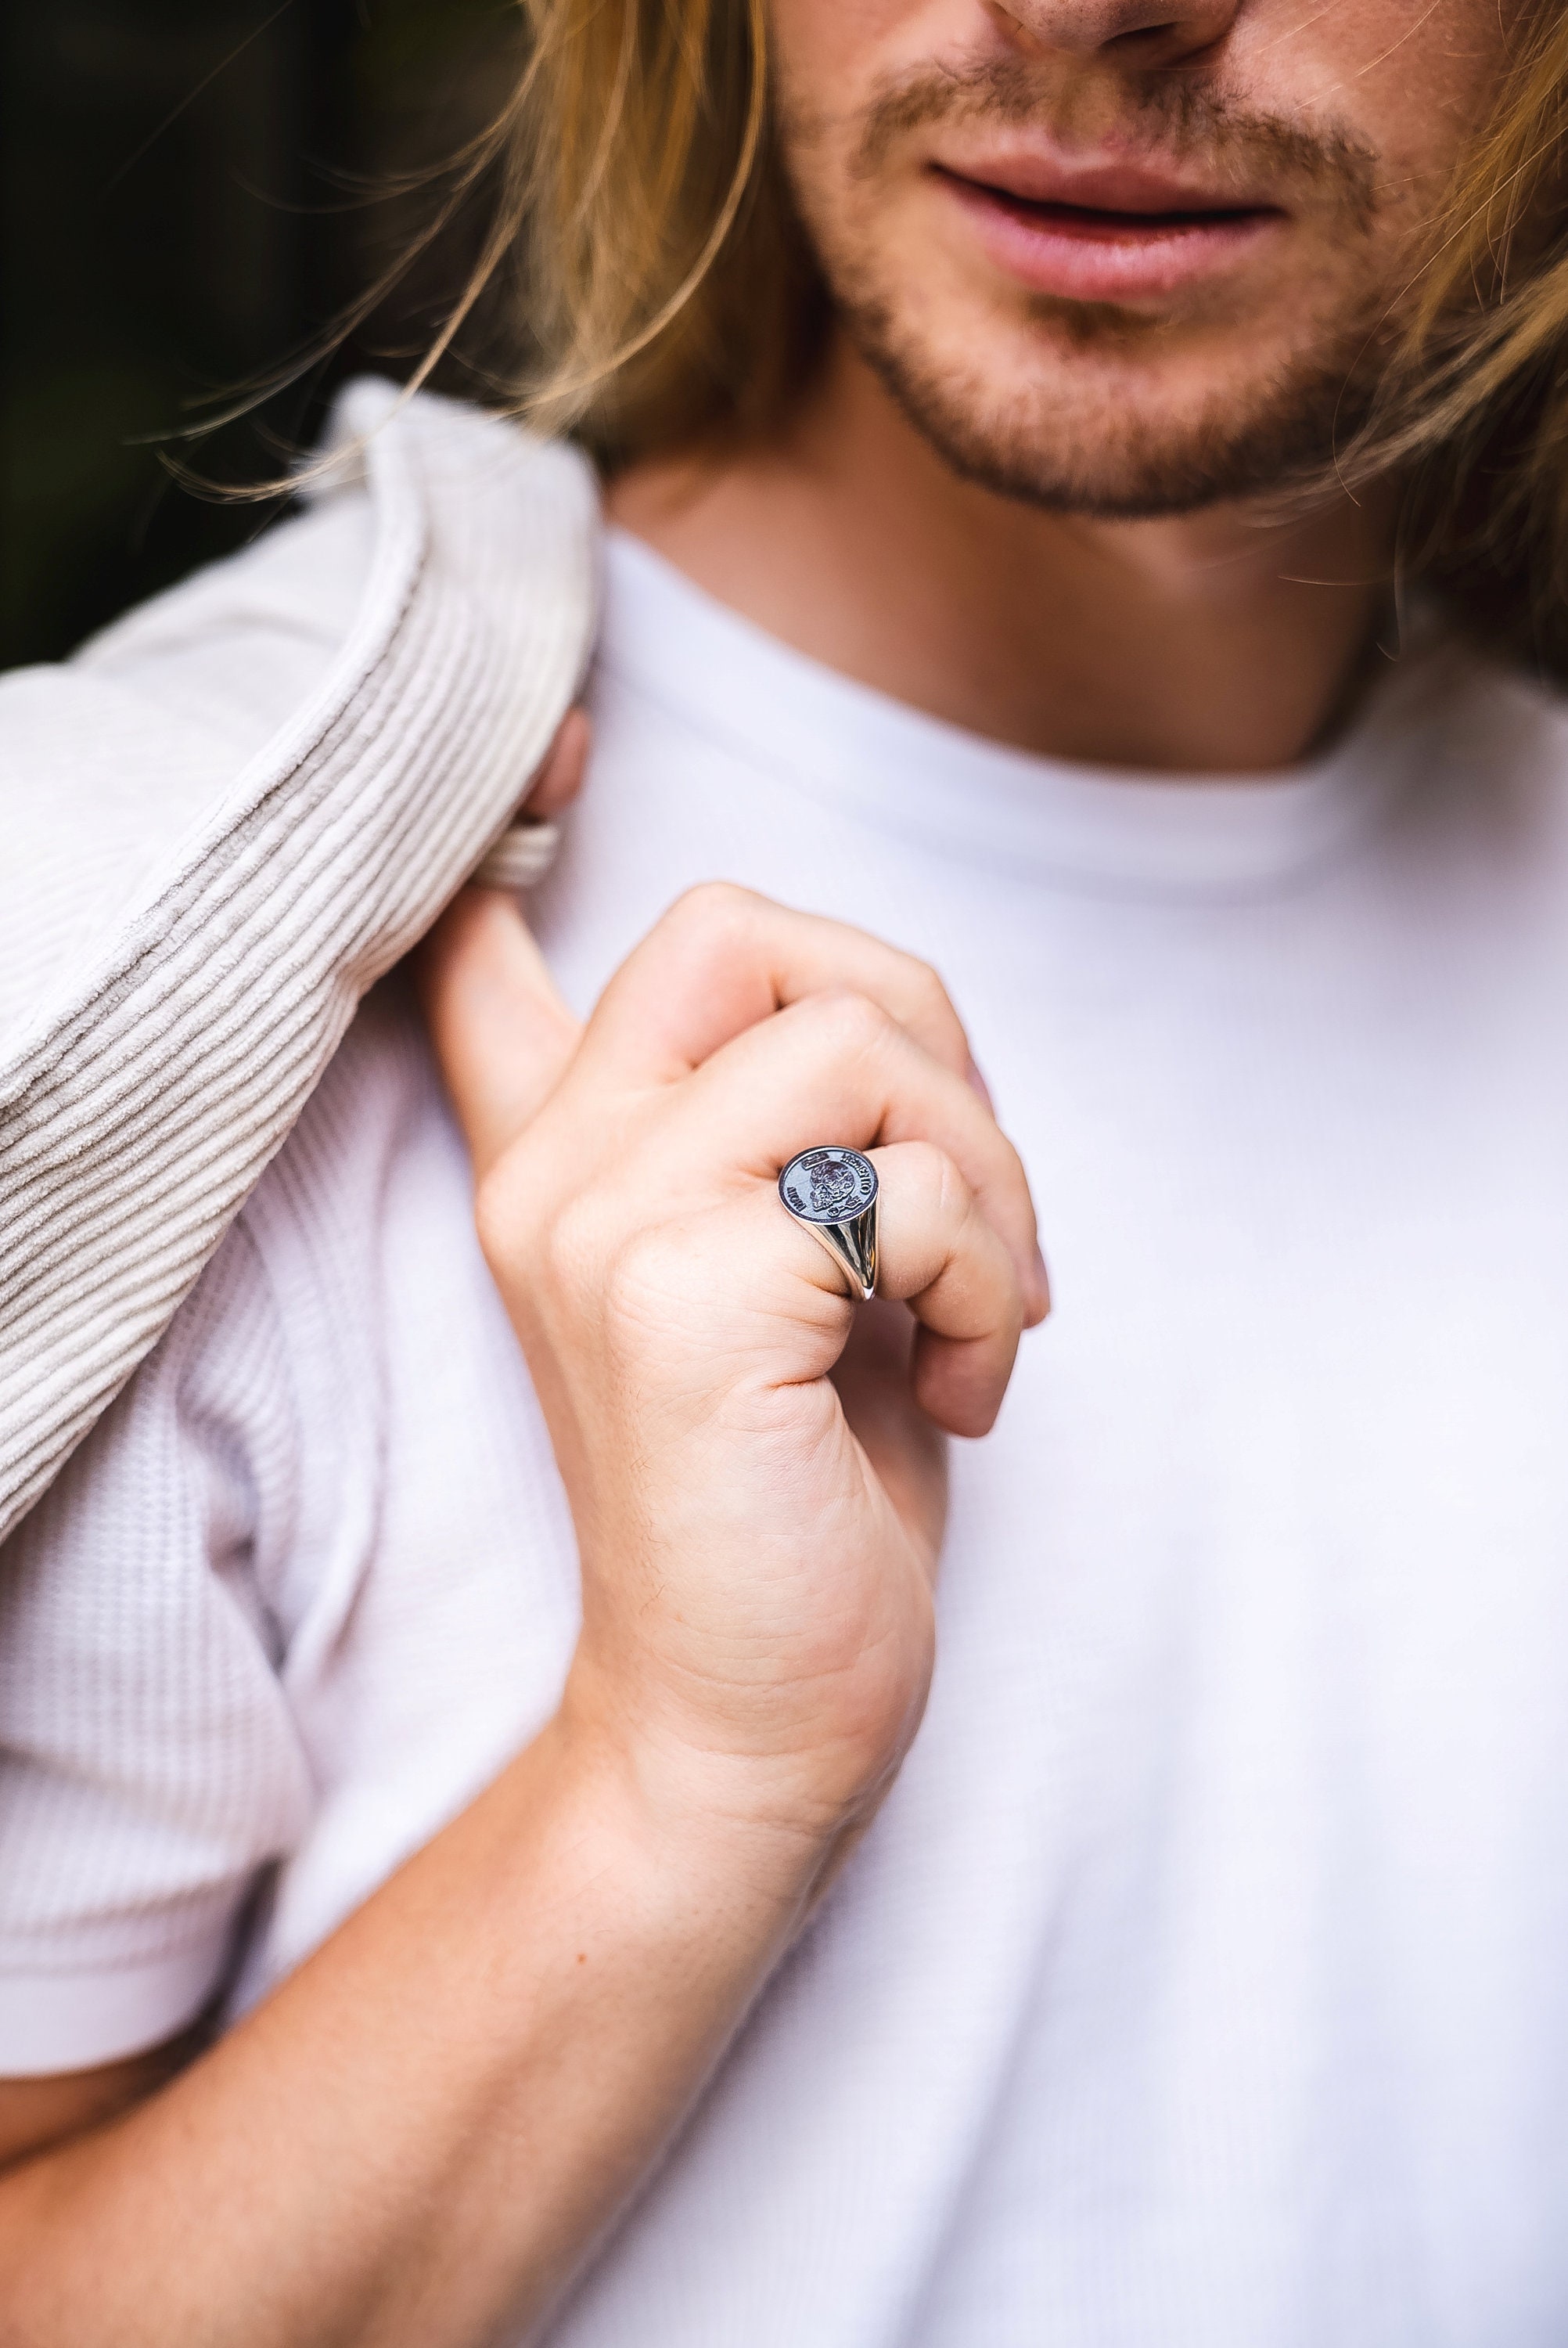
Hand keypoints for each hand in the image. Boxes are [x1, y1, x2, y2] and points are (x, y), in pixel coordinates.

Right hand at [420, 851, 1047, 1871]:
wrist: (746, 1717)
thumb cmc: (792, 1494)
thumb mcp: (777, 1288)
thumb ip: (764, 1147)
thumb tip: (842, 1010)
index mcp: (559, 1158)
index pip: (486, 949)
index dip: (517, 820)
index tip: (558, 749)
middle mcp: (553, 1171)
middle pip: (759, 935)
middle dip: (929, 1043)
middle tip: (967, 1212)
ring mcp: (604, 1228)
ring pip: (866, 1046)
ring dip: (988, 1184)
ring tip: (977, 1316)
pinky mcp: (688, 1303)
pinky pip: (908, 1189)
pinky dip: (990, 1280)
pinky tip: (959, 1390)